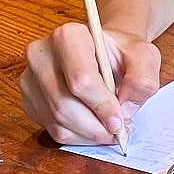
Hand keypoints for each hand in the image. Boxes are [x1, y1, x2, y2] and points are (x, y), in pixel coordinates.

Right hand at [21, 24, 160, 145]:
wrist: (104, 55)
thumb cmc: (121, 54)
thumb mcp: (143, 57)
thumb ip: (142, 79)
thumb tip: (126, 108)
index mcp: (68, 36)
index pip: (81, 80)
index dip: (102, 106)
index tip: (120, 120)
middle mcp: (41, 54)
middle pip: (65, 105)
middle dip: (96, 126)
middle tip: (118, 131)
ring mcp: (30, 78)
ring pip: (58, 122)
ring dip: (89, 134)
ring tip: (109, 128)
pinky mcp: (29, 100)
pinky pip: (52, 129)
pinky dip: (78, 136)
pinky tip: (93, 127)